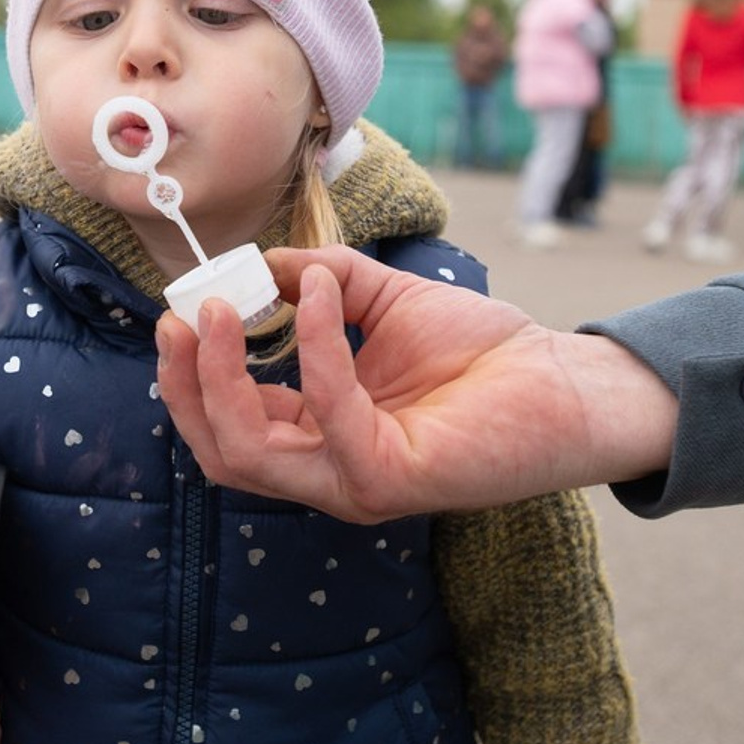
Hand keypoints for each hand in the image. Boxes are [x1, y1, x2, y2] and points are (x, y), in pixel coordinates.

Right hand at [155, 245, 677, 521]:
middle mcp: (327, 469)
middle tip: (181, 316)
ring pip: (248, 451)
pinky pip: (328, 410)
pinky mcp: (389, 477)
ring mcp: (354, 481)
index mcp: (318, 433)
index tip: (186, 302)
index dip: (195, 365)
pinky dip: (313, 344)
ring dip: (222, 374)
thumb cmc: (479, 348)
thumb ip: (319, 280)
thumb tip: (262, 261)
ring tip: (218, 307)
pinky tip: (316, 292)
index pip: (230, 418)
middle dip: (185, 382)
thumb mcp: (380, 298)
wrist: (562, 378)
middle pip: (221, 448)